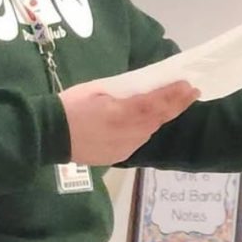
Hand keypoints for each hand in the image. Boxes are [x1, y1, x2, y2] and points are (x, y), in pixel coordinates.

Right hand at [60, 79, 198, 164]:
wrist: (49, 136)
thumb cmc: (70, 107)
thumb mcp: (97, 89)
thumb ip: (122, 91)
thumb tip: (141, 90)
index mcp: (123, 113)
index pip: (157, 102)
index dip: (174, 94)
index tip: (189, 85)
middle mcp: (129, 133)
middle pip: (159, 118)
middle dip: (177, 105)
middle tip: (192, 92)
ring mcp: (125, 147)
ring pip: (149, 131)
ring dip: (160, 117)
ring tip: (171, 105)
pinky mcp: (118, 156)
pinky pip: (137, 141)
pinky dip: (144, 130)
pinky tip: (144, 123)